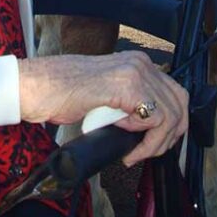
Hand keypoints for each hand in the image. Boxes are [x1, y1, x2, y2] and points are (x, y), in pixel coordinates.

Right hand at [18, 50, 187, 164]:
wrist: (37, 86)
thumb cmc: (61, 92)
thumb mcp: (104, 95)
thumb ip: (127, 102)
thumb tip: (145, 127)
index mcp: (135, 63)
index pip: (173, 92)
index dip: (171, 123)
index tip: (153, 144)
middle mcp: (139, 63)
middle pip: (179, 102)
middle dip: (170, 135)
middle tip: (149, 151)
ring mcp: (135, 73)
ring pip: (171, 114)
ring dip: (157, 142)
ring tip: (136, 153)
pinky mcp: (127, 87)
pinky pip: (156, 121)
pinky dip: (147, 142)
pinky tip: (126, 144)